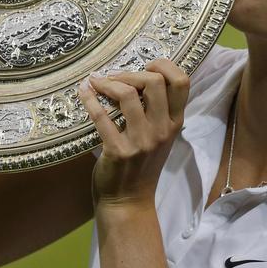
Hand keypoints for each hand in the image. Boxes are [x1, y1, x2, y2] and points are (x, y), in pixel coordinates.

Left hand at [78, 59, 189, 210]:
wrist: (129, 202)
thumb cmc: (142, 165)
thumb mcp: (159, 137)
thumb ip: (156, 111)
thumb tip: (136, 77)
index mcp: (175, 123)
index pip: (182, 81)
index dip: (164, 65)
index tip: (146, 66)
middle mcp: (162, 130)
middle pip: (154, 81)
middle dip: (131, 72)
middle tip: (115, 77)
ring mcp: (141, 141)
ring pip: (127, 94)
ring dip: (108, 83)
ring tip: (97, 83)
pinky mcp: (118, 151)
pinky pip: (102, 116)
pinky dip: (89, 99)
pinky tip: (84, 91)